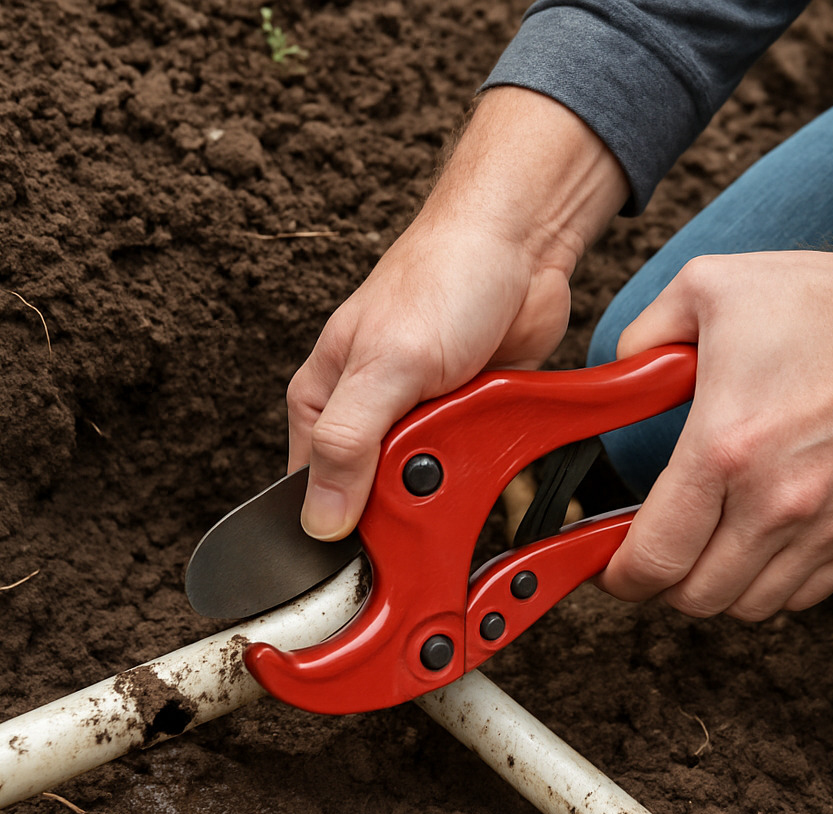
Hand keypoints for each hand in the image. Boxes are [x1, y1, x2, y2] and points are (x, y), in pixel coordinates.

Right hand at [289, 88, 627, 540]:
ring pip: (429, 495)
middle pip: (374, 505)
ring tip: (466, 446)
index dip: (339, 530)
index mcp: (321, 403)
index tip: (372, 549)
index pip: (310, 496)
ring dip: (453, 486)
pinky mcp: (466, 428)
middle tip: (432, 480)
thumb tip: (319, 520)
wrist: (522, 246)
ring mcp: (418, 427)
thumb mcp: (386, 364)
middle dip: (407, 505)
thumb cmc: (444, 278)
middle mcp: (364, 420)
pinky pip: (473, 476)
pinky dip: (488, 473)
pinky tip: (496, 455)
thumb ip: (347, 442)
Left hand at [598, 208, 832, 618]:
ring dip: (722, 587)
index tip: (614, 563)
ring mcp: (827, 527)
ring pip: (750, 607)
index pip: (652, 558)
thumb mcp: (711, 288)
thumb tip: (619, 374)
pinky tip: (769, 540)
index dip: (620, 573)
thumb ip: (644, 337)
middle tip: (664, 549)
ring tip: (715, 544)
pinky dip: (778, 583)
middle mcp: (775, 502)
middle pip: (695, 599)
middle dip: (666, 583)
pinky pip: (806, 596)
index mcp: (723, 449)